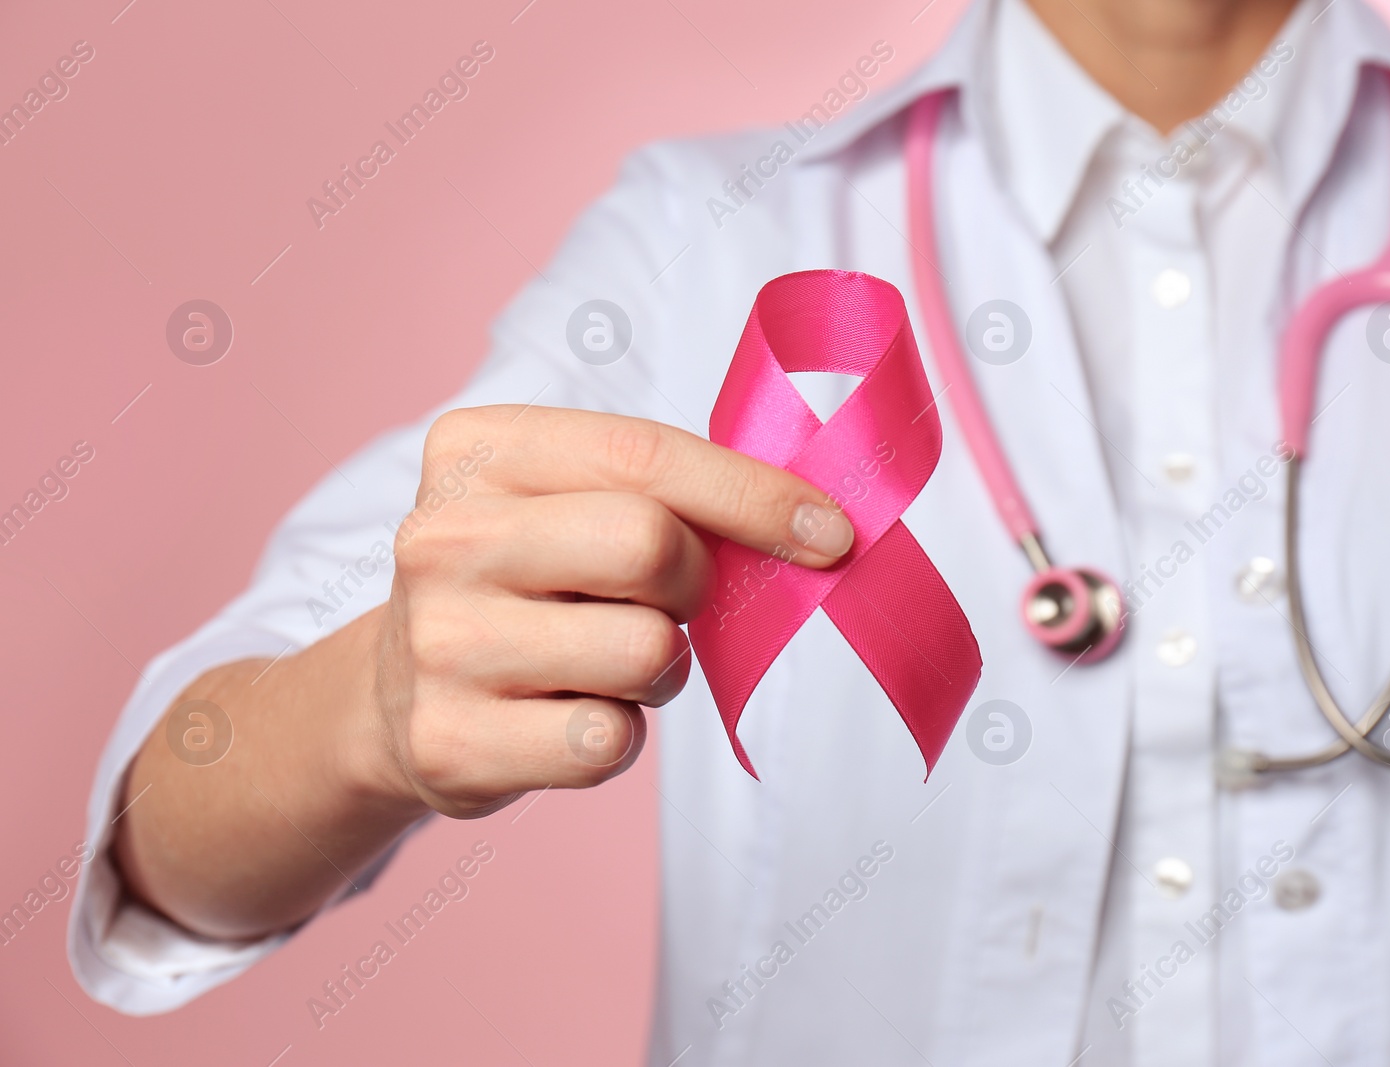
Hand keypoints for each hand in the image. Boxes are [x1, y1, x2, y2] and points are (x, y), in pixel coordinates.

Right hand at [369, 405, 853, 816]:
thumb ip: (666, 493)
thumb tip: (816, 525)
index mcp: (477, 452)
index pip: (645, 455)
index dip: (754, 495)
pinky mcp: (450, 742)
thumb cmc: (523, 583)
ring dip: (659, 668)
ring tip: (605, 661)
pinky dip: (618, 734)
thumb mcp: (565, 502)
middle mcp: (441, 537)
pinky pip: (608, 741)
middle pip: (650, 545)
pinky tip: (570, 714)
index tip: (831, 531)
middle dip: (694, 582)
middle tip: (668, 601)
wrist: (395, 694)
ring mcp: (438, 644)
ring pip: (643, 650)